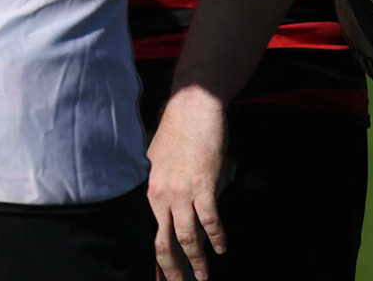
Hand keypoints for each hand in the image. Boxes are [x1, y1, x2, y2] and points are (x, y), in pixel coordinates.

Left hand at [147, 89, 227, 280]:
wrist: (192, 109)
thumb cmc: (178, 131)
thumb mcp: (159, 160)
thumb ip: (162, 183)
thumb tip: (169, 202)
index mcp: (151, 190)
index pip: (151, 231)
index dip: (157, 257)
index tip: (160, 274)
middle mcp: (161, 195)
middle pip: (163, 242)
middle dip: (172, 269)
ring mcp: (182, 192)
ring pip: (186, 237)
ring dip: (196, 261)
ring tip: (203, 277)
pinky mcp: (203, 186)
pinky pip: (209, 220)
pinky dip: (216, 238)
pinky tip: (221, 249)